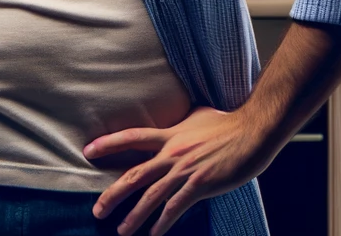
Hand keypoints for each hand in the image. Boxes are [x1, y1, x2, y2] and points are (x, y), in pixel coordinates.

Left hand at [84, 106, 280, 235]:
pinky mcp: (200, 185)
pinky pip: (176, 208)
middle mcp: (171, 154)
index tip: (88, 151)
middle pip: (134, 175)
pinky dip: (163, 223)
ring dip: (134, 216)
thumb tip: (176, 120)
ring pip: (151, 196)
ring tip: (121, 230)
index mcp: (169, 135)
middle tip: (97, 210)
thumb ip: (181, 123)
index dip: (108, 143)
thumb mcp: (197, 116)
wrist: (253, 131)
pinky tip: (154, 234)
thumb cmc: (228, 122)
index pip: (131, 137)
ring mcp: (185, 170)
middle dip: (113, 195)